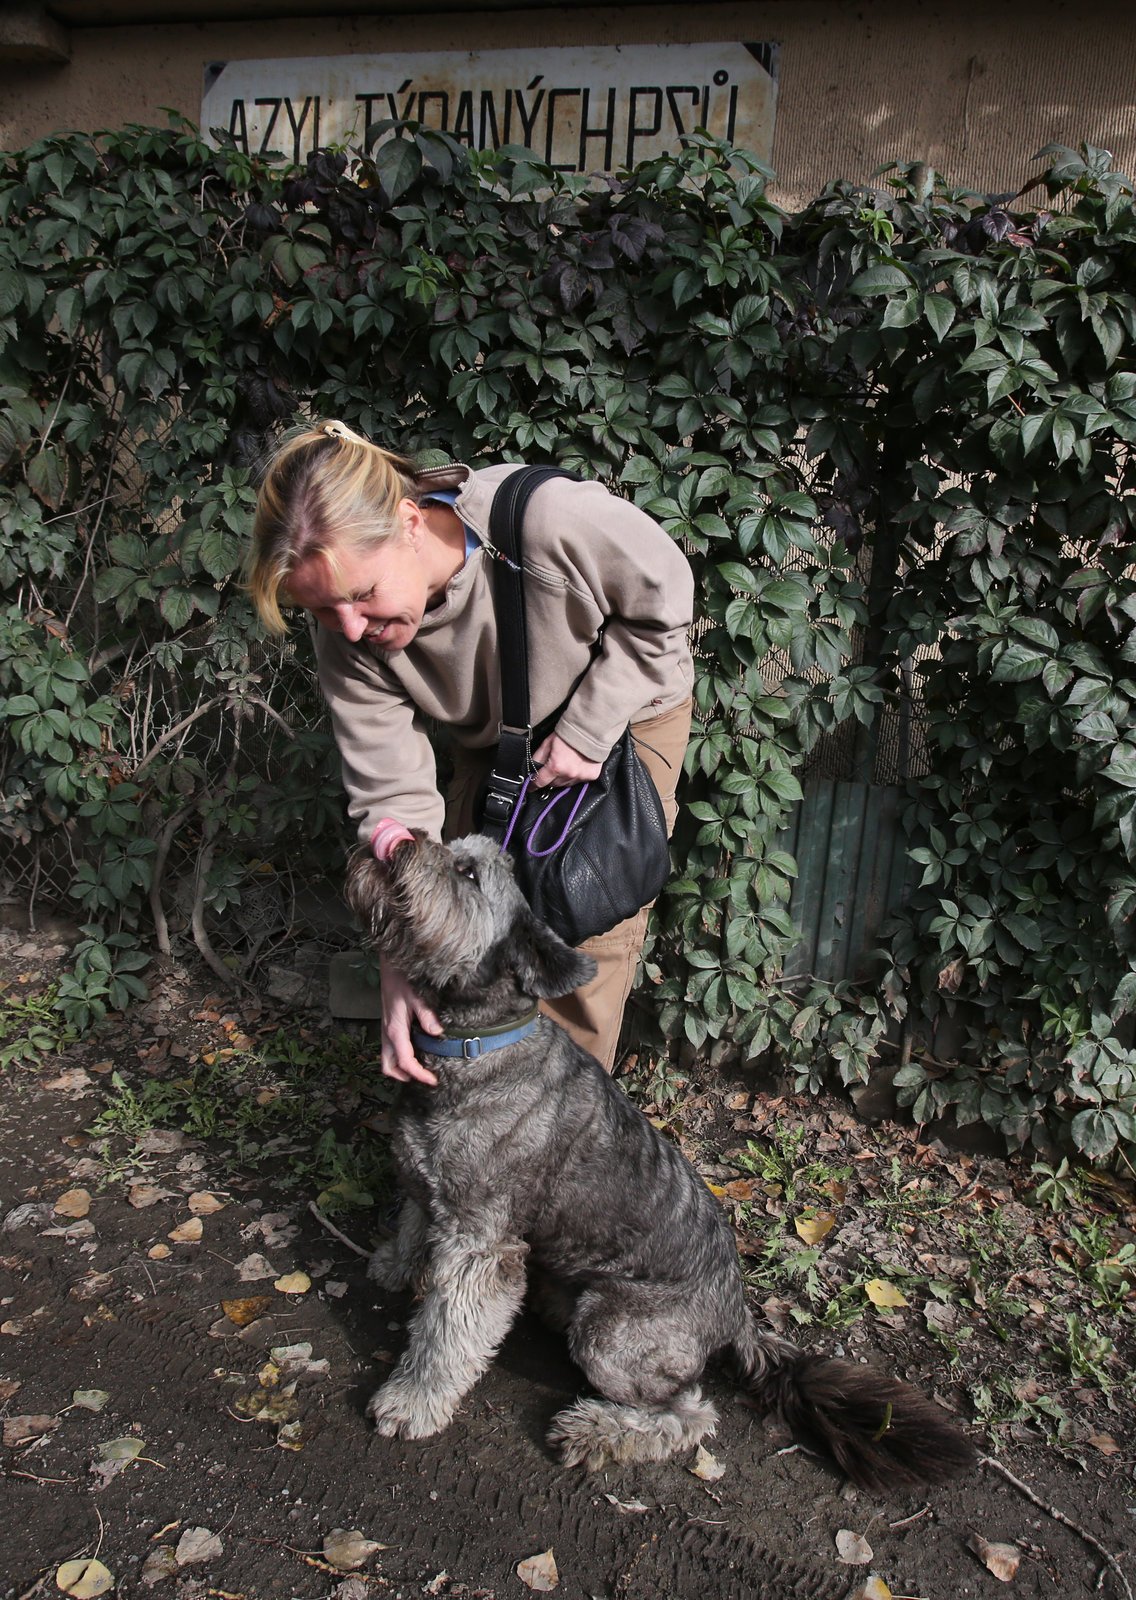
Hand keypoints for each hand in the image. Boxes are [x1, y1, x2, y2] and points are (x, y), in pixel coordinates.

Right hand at [380, 961, 440, 1085]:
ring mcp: (386, 1029)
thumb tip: (437, 1033)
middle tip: (426, 1077)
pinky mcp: (388, 1024)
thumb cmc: (402, 978)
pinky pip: (390, 1049)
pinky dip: (400, 1057)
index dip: (418, 1074)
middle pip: (389, 1067)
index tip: (433, 1081)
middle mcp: (387, 1032)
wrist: (390, 964)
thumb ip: (426, 1015)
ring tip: (421, 1068)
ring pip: (387, 1059)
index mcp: (395, 1029)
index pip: (405, 1061)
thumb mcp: (416, 996)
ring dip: (401, 1068)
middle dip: (405, 1076)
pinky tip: (417, 1051)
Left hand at [531, 732, 602, 789]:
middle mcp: (568, 774)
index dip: (533, 785)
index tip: (530, 787)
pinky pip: (579, 781)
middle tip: (553, 766)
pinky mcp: (591, 776)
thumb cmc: (568, 734)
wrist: (590, 729)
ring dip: (563, 777)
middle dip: (550, 778)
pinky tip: (576, 765)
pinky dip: (575, 775)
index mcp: (556, 767)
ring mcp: (581, 777)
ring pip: (566, 784)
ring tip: (566, 764)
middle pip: (553, 784)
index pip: (540, 782)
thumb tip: (532, 770)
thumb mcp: (547, 744)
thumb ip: (538, 759)